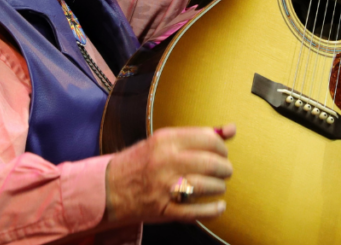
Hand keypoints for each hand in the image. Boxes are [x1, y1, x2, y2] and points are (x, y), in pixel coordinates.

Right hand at [104, 124, 235, 223]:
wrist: (109, 187)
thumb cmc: (140, 162)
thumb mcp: (164, 141)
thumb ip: (198, 135)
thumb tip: (231, 129)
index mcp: (166, 140)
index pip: (208, 139)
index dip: (221, 147)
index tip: (222, 152)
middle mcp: (166, 161)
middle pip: (211, 163)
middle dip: (225, 168)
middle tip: (225, 170)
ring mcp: (165, 186)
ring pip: (207, 185)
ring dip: (219, 187)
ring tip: (218, 186)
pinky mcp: (164, 209)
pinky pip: (197, 211)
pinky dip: (213, 210)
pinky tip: (219, 207)